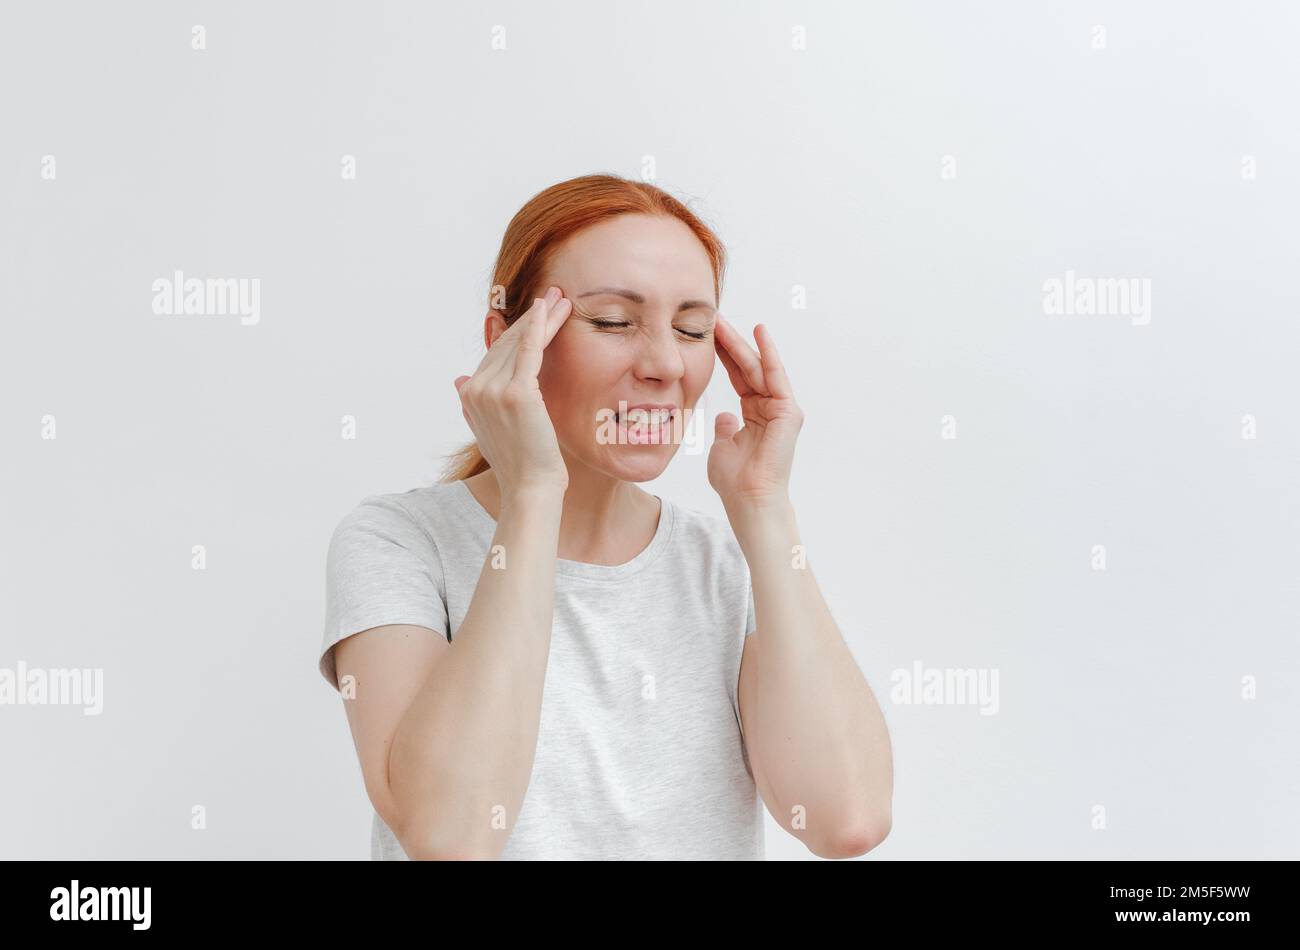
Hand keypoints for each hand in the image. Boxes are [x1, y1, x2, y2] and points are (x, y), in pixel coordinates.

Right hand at [454, 287, 572, 495]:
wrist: (530, 488)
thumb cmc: (520, 464)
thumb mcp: (490, 429)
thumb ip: (473, 403)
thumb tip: (458, 380)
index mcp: (469, 395)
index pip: (495, 354)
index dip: (515, 331)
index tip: (536, 314)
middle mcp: (475, 389)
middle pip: (506, 343)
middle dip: (531, 319)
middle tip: (553, 296)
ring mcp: (493, 390)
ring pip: (520, 343)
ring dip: (542, 318)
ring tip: (561, 299)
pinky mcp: (517, 392)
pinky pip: (528, 350)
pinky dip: (538, 326)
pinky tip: (547, 309)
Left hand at [708, 315, 802, 507]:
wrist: (749, 501)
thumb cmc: (735, 481)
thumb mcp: (723, 448)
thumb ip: (725, 430)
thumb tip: (726, 417)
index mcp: (755, 415)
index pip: (738, 377)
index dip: (723, 356)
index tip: (707, 335)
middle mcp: (770, 408)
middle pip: (748, 368)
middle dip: (730, 343)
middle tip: (713, 319)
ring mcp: (781, 409)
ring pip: (758, 368)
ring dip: (741, 343)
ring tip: (723, 321)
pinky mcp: (788, 412)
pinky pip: (776, 376)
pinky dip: (768, 353)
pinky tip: (759, 332)